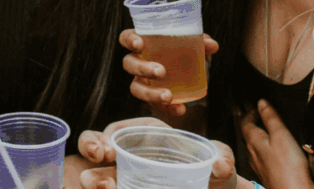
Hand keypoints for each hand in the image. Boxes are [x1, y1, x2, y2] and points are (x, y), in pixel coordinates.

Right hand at [77, 118, 234, 188]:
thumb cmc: (214, 173)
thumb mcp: (220, 162)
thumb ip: (224, 157)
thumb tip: (221, 165)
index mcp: (147, 135)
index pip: (117, 131)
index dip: (104, 137)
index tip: (105, 151)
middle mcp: (130, 154)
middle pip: (96, 147)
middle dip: (89, 150)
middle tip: (95, 164)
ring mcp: (126, 177)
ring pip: (95, 174)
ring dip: (92, 180)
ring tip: (100, 188)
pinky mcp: (128, 188)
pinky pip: (110, 188)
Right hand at [119, 29, 219, 114]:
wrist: (188, 77)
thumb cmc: (183, 53)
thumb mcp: (192, 45)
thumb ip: (200, 42)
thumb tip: (212, 45)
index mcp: (143, 43)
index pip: (126, 37)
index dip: (129, 40)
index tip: (139, 44)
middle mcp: (137, 61)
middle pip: (129, 63)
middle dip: (142, 68)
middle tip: (161, 71)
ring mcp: (142, 81)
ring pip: (136, 88)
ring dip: (150, 93)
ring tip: (168, 96)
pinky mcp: (152, 99)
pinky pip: (155, 105)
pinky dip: (169, 108)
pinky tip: (180, 109)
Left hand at [241, 99, 313, 188]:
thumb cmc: (288, 167)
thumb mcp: (281, 135)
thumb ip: (270, 118)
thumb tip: (261, 102)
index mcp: (253, 141)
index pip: (245, 122)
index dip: (249, 111)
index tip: (254, 103)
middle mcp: (253, 153)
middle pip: (248, 134)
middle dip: (252, 121)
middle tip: (256, 111)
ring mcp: (260, 165)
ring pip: (255, 146)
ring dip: (259, 134)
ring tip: (265, 127)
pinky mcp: (269, 174)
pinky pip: (263, 156)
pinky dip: (266, 147)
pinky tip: (274, 149)